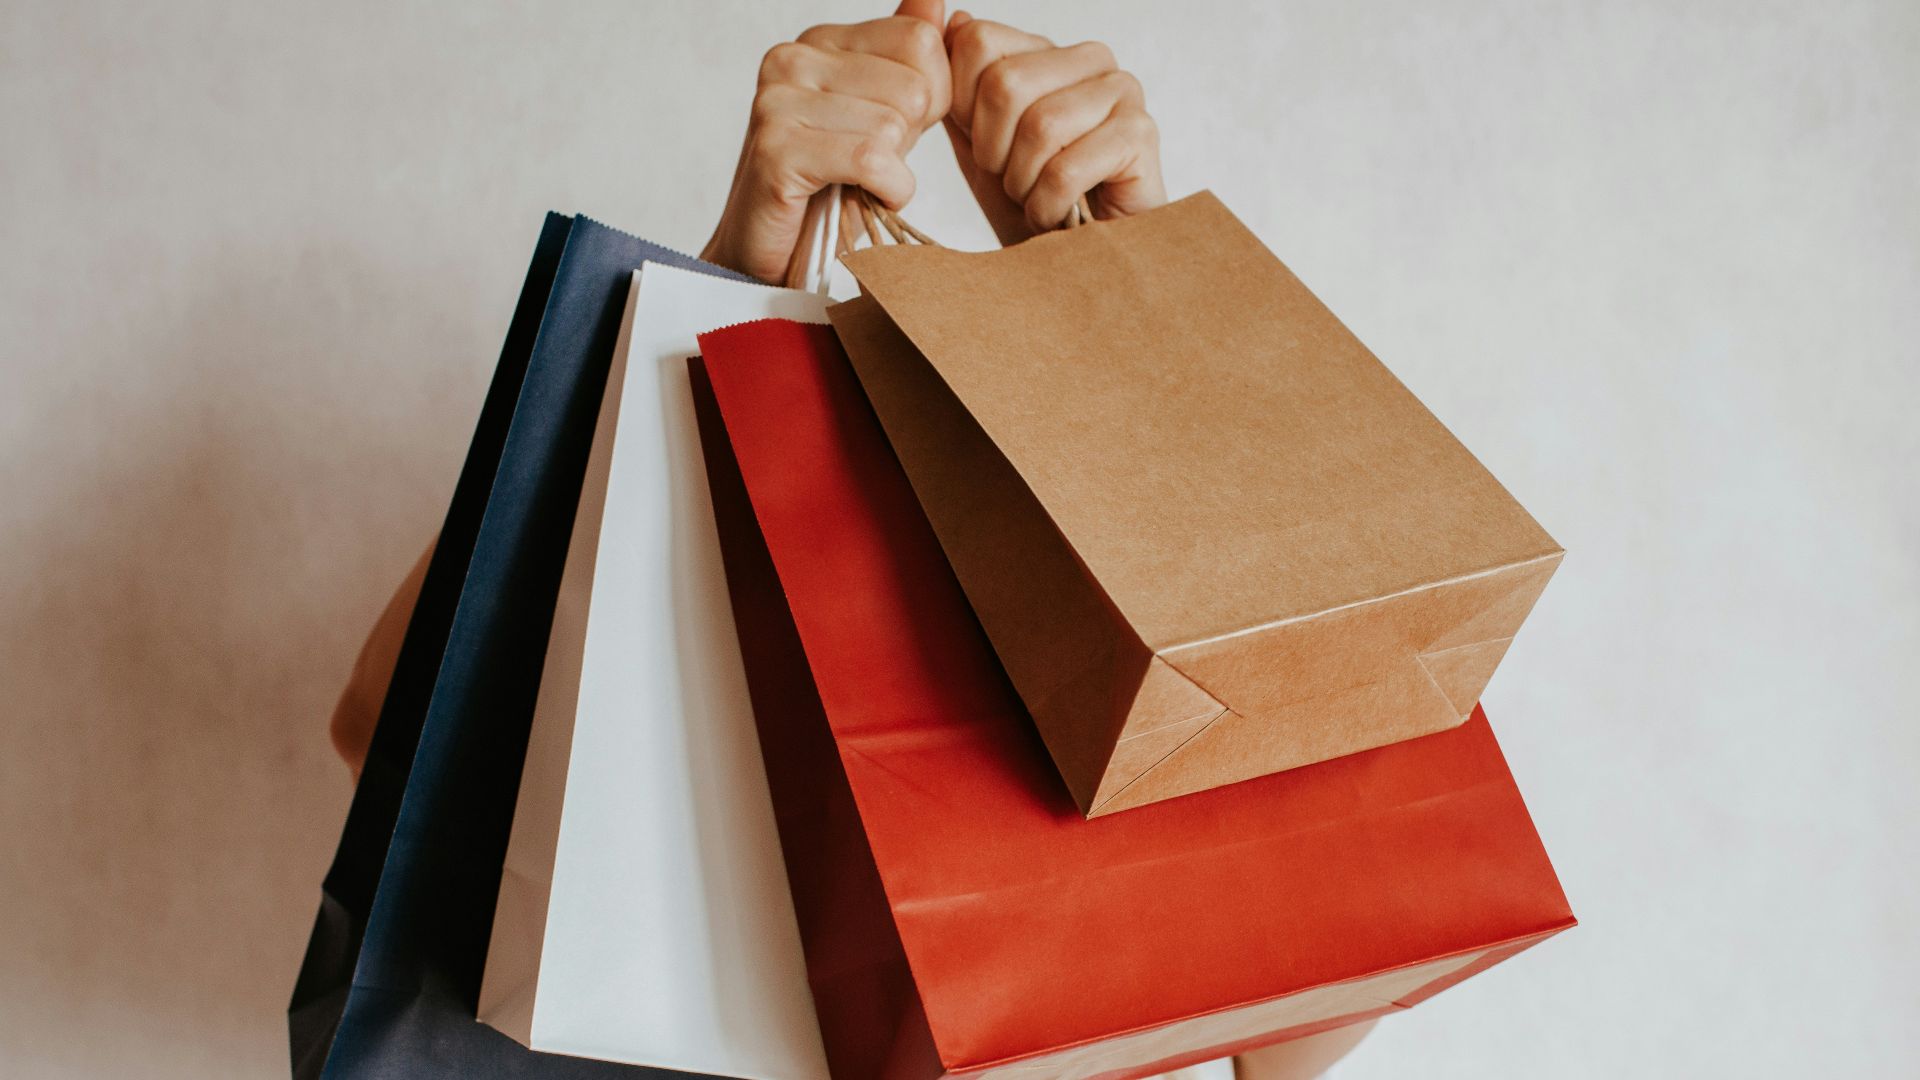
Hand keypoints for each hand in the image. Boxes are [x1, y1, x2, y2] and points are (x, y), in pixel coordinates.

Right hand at [702, 1, 949, 282]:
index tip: (896, 133)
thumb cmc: (830, 188)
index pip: (920, 41)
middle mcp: (792, 59)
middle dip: (910, 140)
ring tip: (856, 185)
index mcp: (820, 41)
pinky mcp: (775, 149)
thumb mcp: (880, 113)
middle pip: (914, 86)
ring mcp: (777, 101)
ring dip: (894, 172)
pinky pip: (872, 160)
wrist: (768, 255)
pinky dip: (886, 192)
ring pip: (894, 126)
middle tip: (869, 166)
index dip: (931, 99)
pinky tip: (864, 199)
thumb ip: (906, 54)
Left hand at [943, 11, 1166, 243]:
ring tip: (1037, 200)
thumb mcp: (979, 145)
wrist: (1081, 262)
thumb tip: (952, 19)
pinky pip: (1067, 169)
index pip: (977, 41)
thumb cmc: (1034, 202)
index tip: (985, 149)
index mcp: (1048, 51)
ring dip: (1022, 184)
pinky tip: (1058, 217)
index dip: (962, 107)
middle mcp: (1091, 59)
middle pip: (1004, 83)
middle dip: (993, 152)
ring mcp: (1122, 91)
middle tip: (1014, 182)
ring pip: (1038, 126)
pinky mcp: (1141, 134)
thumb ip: (958, 88)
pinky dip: (1048, 206)